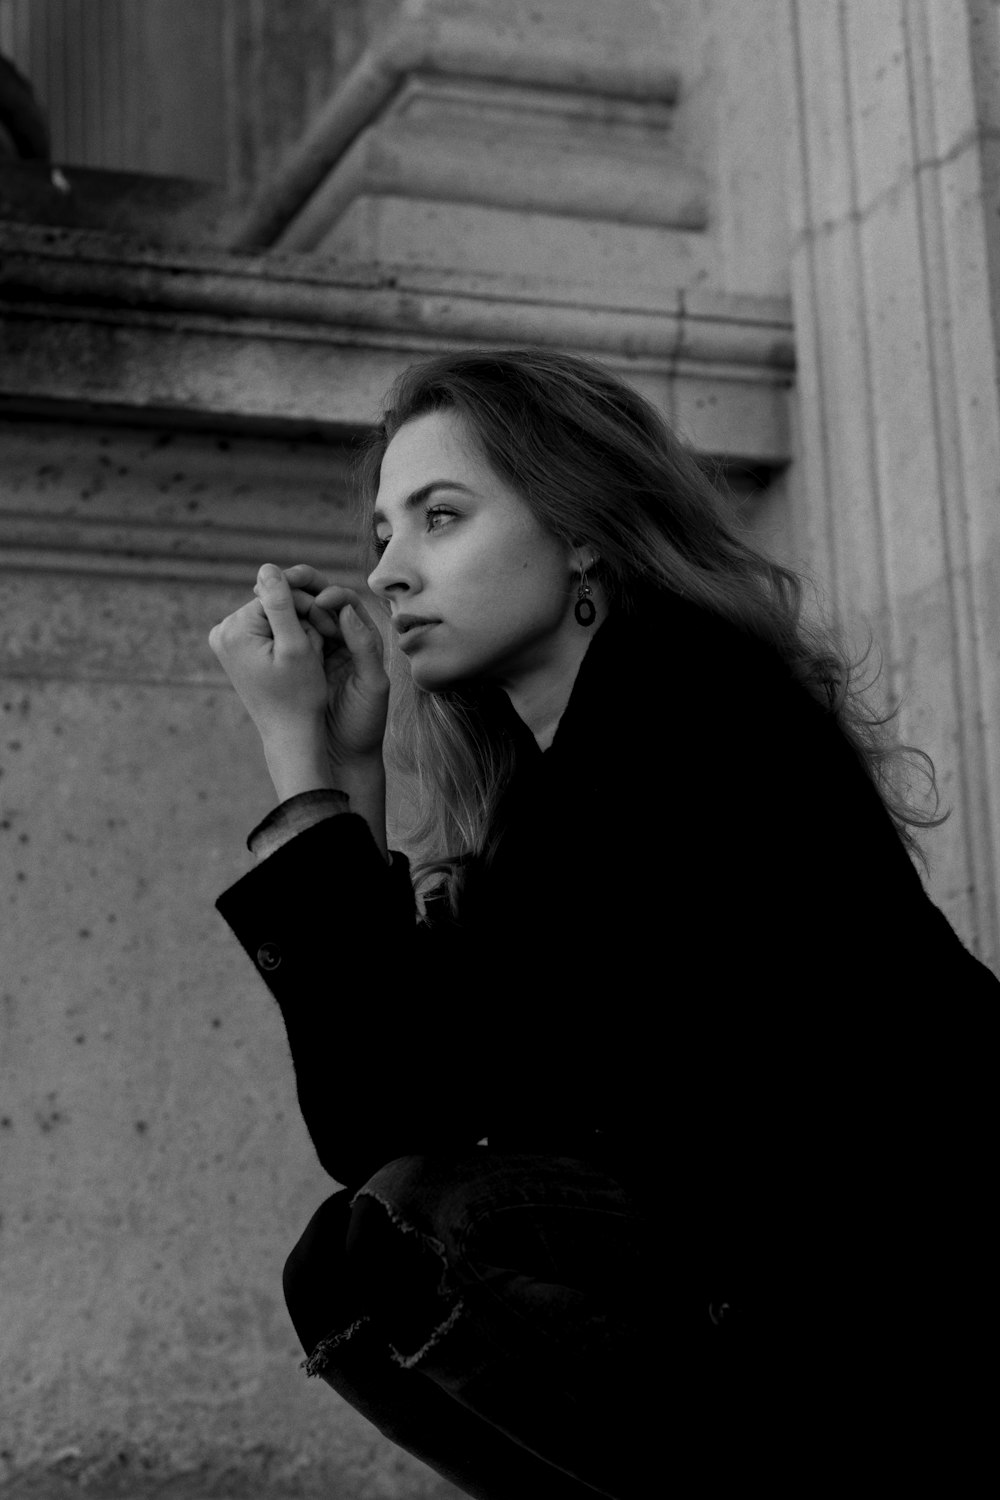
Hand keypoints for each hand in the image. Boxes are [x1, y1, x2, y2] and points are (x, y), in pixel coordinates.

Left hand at [208, 563, 389, 764]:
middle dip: (302, 618)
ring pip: (274, 616)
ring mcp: (226, 642)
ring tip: (310, 657)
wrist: (291, 734)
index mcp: (232, 631)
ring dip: (298, 628)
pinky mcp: (236, 651)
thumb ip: (281, 604)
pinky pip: (268, 630)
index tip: (327, 632)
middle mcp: (222, 633)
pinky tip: (298, 660)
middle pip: (273, 604)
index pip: (277, 595)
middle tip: (322, 645)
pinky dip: (288, 639)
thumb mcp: (296, 646)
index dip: (308, 608)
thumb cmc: (300, 695)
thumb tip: (267, 567)